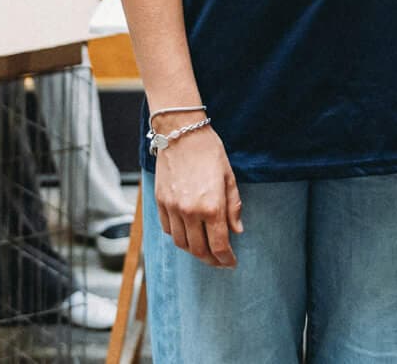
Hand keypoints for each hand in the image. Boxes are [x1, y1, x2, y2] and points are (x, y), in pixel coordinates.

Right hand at [154, 122, 242, 266]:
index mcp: (212, 206)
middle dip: (211, 260)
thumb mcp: (229, 177)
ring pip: (181, 243)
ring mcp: (172, 208)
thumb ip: (233, 206)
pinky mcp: (160, 202)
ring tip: (204, 250)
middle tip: (219, 261)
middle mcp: (190, 212)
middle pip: (199, 250)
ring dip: (193, 251)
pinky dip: (178, 236)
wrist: (181, 132)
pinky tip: (188, 233)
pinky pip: (168, 229)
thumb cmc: (209, 151)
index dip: (226, 259)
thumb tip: (237, 231)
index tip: (231, 263)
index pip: (219, 246)